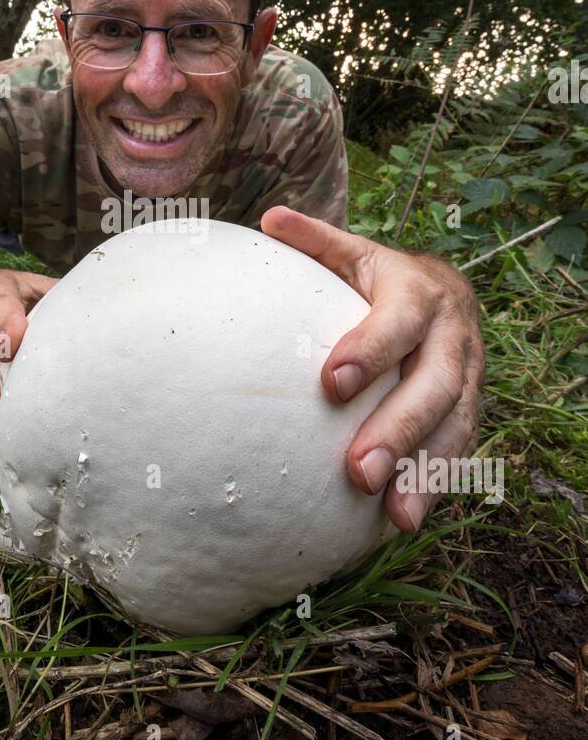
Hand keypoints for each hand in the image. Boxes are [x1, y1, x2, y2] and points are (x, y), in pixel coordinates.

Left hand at [260, 206, 484, 531]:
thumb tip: (270, 218)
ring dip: (425, 472)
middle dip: (399, 430)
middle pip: (434, 386)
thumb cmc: (379, 279)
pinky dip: (435, 486)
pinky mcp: (470, 411)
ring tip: (393, 514)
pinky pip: (459, 452)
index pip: (398, 322)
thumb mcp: (353, 253)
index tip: (331, 383)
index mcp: (418, 292)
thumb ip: (316, 241)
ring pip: (455, 427)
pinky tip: (401, 521)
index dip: (370, 350)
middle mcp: (452, 336)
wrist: (446, 293)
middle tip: (358, 471)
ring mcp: (468, 377)